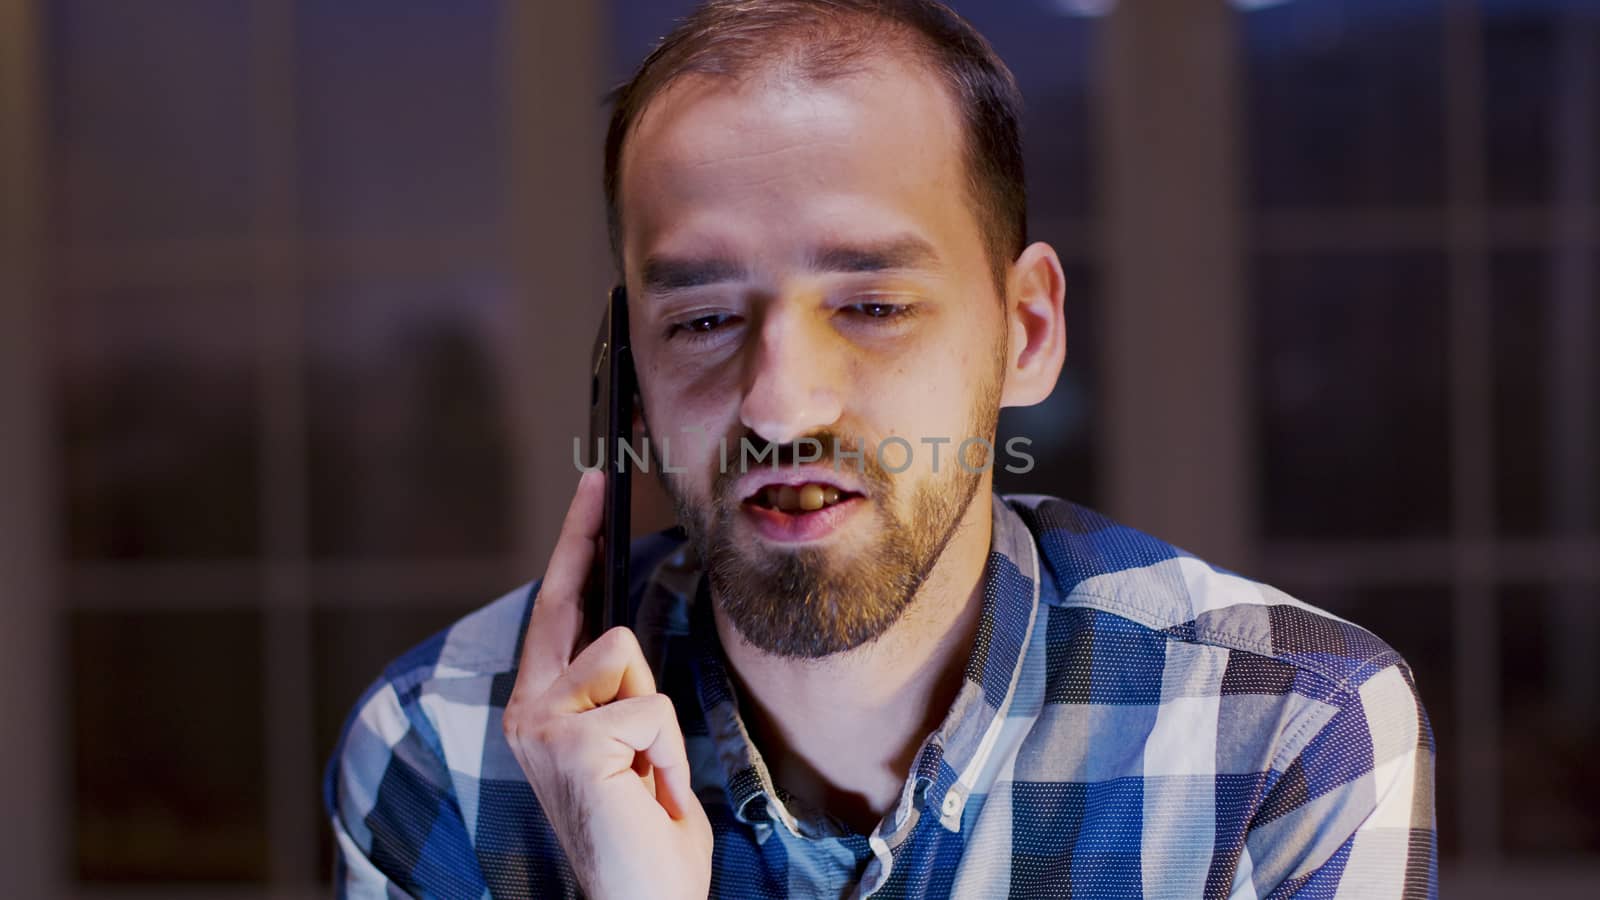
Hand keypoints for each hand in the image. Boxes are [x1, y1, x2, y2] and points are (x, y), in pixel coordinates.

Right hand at [502, 470, 713, 899]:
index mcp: (540, 713)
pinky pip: (650, 704)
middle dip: (585, 534)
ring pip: (627, 655)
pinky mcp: (573, 740)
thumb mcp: (634, 750)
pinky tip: (646, 788)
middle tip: (599, 473)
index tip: (592, 492)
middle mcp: (527, 712)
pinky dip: (666, 748)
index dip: (575, 548)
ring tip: (646, 771)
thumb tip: (625, 642)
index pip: (558, 614)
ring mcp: (542, 725)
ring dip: (657, 716)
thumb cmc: (644, 838)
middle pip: (571, 602)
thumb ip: (620, 696)